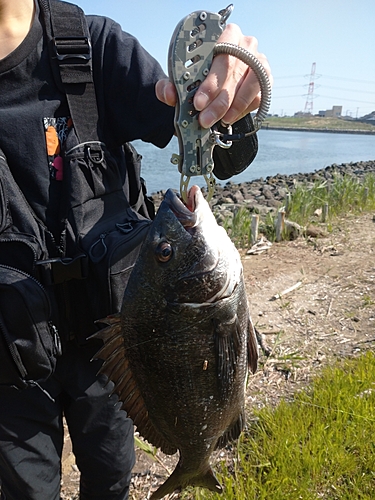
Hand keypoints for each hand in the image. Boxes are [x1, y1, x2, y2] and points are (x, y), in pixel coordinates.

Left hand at [155, 23, 271, 128]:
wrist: (215, 84)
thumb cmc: (199, 78)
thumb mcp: (181, 81)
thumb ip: (170, 86)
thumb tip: (169, 93)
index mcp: (221, 35)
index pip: (219, 54)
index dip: (209, 81)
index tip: (198, 102)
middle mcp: (243, 43)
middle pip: (234, 71)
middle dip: (218, 100)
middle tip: (205, 118)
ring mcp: (258, 59)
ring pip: (250, 83)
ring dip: (234, 106)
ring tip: (220, 120)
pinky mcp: (266, 78)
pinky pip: (258, 94)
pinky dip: (244, 109)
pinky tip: (230, 117)